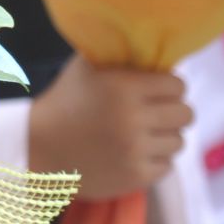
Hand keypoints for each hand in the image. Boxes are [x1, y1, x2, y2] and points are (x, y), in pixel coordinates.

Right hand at [28, 56, 192, 199]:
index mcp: (123, 87)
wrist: (37, 147)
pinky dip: (154, 159)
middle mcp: (132, 119)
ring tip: (141, 133)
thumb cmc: (64, 102)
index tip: (155, 90)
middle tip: (153, 112)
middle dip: (171, 111)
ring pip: (179, 141)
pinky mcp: (136, 176)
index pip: (177, 85)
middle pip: (186, 114)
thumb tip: (147, 47)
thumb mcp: (83, 69)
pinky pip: (167, 165)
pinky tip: (133, 152)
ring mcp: (135, 150)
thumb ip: (114, 54)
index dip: (168, 86)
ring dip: (163, 137)